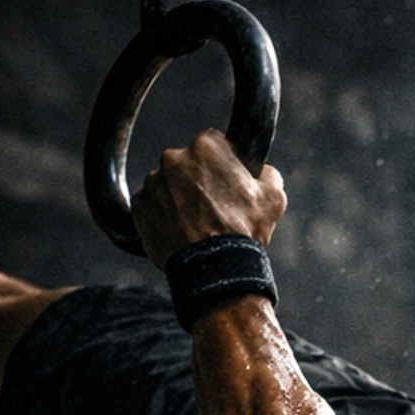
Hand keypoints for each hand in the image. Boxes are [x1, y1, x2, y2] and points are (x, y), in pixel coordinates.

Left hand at [134, 128, 286, 270]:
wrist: (215, 269)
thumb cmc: (245, 232)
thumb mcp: (274, 197)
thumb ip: (266, 173)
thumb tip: (260, 171)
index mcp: (206, 147)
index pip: (215, 145)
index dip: (225, 165)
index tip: (229, 183)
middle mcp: (173, 159)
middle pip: (189, 164)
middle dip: (200, 181)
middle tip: (215, 207)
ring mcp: (153, 183)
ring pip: (169, 185)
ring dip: (181, 198)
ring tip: (198, 224)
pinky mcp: (140, 207)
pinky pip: (154, 206)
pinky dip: (165, 216)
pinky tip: (182, 231)